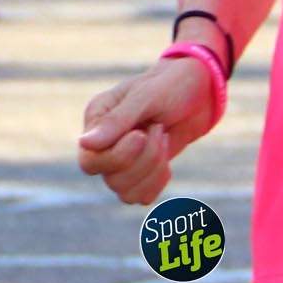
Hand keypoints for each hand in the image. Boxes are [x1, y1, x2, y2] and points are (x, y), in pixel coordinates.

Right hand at [78, 57, 224, 207]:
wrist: (198, 91)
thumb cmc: (169, 85)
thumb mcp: (145, 97)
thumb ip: (115, 122)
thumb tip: (83, 143)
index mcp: (96, 120)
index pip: (90, 161)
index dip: (119, 156)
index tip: (142, 134)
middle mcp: (103, 144)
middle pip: (111, 179)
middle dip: (145, 159)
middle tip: (159, 128)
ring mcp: (120, 161)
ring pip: (125, 192)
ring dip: (153, 168)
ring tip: (163, 138)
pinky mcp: (140, 173)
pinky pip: (141, 196)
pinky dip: (158, 180)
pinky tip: (166, 157)